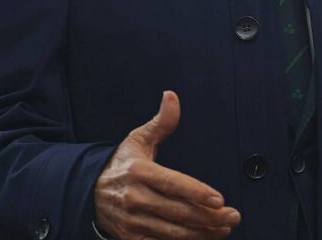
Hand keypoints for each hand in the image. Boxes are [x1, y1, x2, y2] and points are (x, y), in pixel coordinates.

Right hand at [94, 91, 240, 239]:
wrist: (88, 192)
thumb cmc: (122, 164)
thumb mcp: (137, 139)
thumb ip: (161, 122)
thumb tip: (172, 96)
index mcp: (139, 171)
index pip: (172, 184)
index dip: (197, 192)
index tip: (220, 199)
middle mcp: (135, 198)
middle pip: (178, 211)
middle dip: (209, 216)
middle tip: (233, 216)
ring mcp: (132, 221)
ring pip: (173, 233)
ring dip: (202, 233)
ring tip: (224, 228)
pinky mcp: (131, 237)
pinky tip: (203, 238)